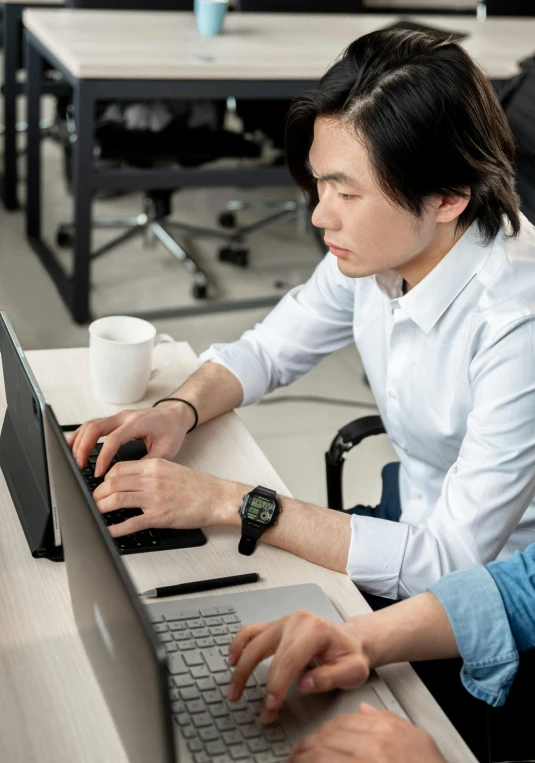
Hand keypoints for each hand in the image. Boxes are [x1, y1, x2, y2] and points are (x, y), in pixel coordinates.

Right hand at [69, 403, 193, 475]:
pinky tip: (75, 446)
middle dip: (83, 447)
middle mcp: (125, 417)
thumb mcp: (166, 450)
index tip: (99, 473)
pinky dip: (82, 434)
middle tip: (79, 466)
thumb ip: (146, 463)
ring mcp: (118, 416)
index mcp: (138, 423)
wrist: (175, 415)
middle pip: (95, 427)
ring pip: (91, 424)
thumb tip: (128, 479)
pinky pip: (93, 424)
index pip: (114, 439)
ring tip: (74, 459)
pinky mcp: (115, 419)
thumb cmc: (171, 431)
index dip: (103, 457)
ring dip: (79, 441)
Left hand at [92, 458, 241, 536]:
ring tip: (96, 513)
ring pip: (117, 500)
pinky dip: (116, 529)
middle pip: (113, 483)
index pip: (119, 469)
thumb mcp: (172, 470)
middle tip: (94, 500)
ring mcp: (154, 498)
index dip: (105, 478)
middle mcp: (151, 479)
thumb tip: (131, 481)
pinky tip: (109, 531)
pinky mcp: (159, 516)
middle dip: (98, 493)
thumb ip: (151, 473)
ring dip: (101, 508)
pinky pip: (131, 523)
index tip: (102, 486)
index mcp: (154, 466)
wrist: (217, 498)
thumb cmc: (198, 486)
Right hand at [227, 611, 371, 724]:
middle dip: (257, 681)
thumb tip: (304, 684)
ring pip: (254, 640)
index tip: (270, 705)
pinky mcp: (276, 625)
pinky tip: (232, 659)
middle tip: (252, 705)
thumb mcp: (352, 670)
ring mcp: (284, 620)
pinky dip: (239, 644)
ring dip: (241, 665)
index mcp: (315, 629)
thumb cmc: (350, 656)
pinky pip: (251, 631)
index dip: (277, 684)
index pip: (289, 659)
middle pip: (267, 650)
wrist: (350, 641)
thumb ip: (330, 678)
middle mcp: (297, 620)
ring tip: (234, 689)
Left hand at [290, 704, 444, 761]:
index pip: (343, 723)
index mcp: (386, 733)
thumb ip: (388, 720)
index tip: (313, 742)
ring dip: (304, 760)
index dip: (323, 733)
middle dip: (307, 747)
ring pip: (322, 756)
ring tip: (295, 762)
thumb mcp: (415, 739)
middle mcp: (375, 748)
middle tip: (296, 755)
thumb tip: (363, 709)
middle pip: (328, 738)